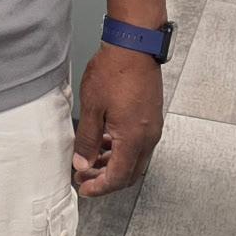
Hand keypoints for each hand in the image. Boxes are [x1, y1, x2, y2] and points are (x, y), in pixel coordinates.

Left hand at [72, 43, 163, 197]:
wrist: (134, 46)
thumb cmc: (115, 71)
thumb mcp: (92, 108)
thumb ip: (87, 140)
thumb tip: (83, 163)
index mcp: (134, 138)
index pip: (118, 177)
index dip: (100, 188)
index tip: (84, 189)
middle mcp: (148, 137)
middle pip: (130, 173)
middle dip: (106, 180)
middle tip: (84, 177)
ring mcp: (152, 127)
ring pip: (134, 159)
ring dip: (113, 164)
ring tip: (90, 160)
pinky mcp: (151, 117)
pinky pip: (139, 144)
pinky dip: (122, 150)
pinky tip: (105, 142)